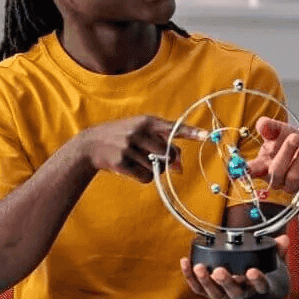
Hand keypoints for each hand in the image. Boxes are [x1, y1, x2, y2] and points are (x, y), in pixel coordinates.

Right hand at [79, 116, 204, 182]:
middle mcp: (140, 132)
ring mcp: (130, 147)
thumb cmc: (123, 137)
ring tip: (138, 160)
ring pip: (158, 167)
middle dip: (169, 161)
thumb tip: (180, 167)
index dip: (191, 132)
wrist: (92, 144)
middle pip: (169, 153)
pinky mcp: (122, 162)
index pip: (174, 127)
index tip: (206, 136)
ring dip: (154, 169)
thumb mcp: (142, 132)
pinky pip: (146, 177)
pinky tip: (134, 169)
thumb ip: (162, 144)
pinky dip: (145, 177)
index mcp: (147, 121)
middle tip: (161, 160)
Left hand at [181, 234, 289, 298]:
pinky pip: (199, 288)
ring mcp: (225, 294)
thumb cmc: (261, 275)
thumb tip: (283, 239)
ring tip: (199, 268)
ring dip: (205, 281)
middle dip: (225, 281)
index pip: (260, 286)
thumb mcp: (275, 263)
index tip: (252, 271)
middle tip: (219, 271)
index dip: (256, 280)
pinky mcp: (211, 292)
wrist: (254, 294)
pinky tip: (186, 263)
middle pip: (233, 292)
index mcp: (257, 287)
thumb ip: (278, 251)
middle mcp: (241, 293)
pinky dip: (191, 278)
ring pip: (214, 293)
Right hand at [246, 117, 298, 193]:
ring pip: (289, 178)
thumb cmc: (290, 139)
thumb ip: (270, 126)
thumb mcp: (279, 129)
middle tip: (294, 137)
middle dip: (285, 153)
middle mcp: (273, 177)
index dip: (242, 172)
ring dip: (297, 158)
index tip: (238, 171)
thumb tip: (262, 123)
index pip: (249, 171)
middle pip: (274, 173)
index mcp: (262, 164)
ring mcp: (287, 184)